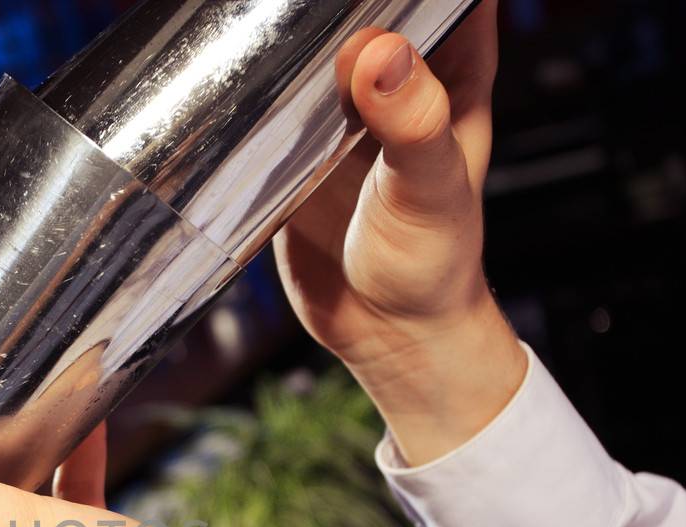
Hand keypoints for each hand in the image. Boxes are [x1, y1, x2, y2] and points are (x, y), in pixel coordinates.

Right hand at [274, 0, 525, 464]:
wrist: (385, 335)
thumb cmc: (433, 264)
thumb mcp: (430, 189)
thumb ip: (411, 119)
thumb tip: (377, 53)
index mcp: (453, 75)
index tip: (370, 0)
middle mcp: (396, 84)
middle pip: (367, 10)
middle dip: (336, 6)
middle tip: (299, 7)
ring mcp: (340, 115)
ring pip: (312, 49)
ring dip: (287, 37)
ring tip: (257, 22)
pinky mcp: (292, 150)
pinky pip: (267, 106)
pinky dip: (250, 92)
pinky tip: (231, 76)